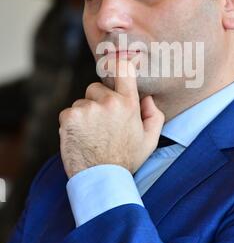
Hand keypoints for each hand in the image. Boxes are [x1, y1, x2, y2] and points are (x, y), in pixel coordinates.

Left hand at [59, 60, 164, 178]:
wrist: (101, 179)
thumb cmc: (126, 159)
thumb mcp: (150, 140)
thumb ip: (155, 115)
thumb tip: (147, 98)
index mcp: (128, 104)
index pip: (122, 67)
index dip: (117, 63)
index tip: (114, 64)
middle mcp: (108, 102)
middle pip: (96, 88)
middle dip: (98, 101)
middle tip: (103, 123)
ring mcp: (87, 109)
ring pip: (82, 102)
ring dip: (85, 114)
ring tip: (92, 134)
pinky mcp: (70, 117)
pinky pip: (69, 112)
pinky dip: (72, 123)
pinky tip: (80, 137)